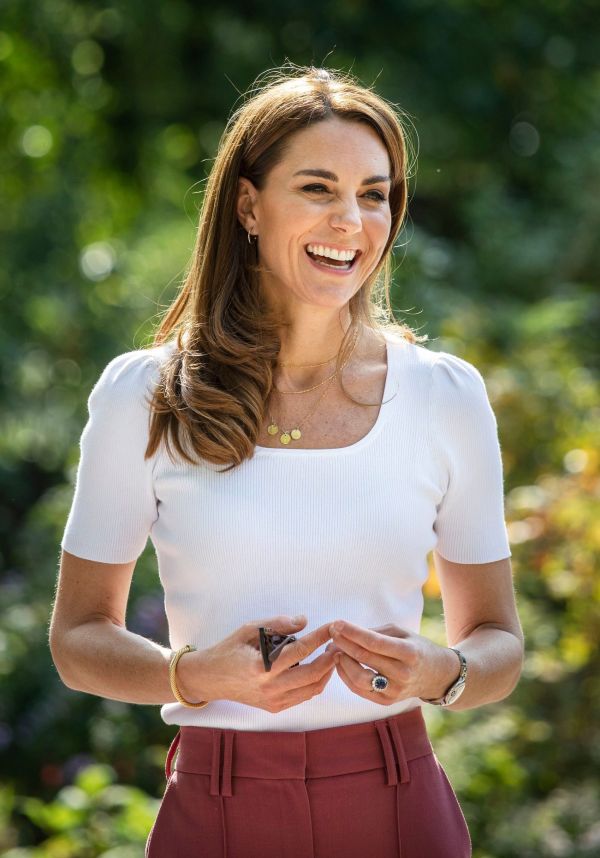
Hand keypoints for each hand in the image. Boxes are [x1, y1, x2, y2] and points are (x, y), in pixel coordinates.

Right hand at [177, 615, 335, 712]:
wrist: (210, 679)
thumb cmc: (228, 650)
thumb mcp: (248, 630)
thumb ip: (276, 624)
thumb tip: (303, 621)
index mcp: (262, 667)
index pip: (300, 651)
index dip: (320, 637)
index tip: (333, 626)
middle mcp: (270, 687)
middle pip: (313, 674)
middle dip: (331, 658)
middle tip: (339, 642)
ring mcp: (273, 701)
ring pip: (312, 689)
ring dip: (327, 672)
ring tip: (332, 654)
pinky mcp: (274, 708)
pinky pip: (303, 696)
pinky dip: (315, 683)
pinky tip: (318, 668)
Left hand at [325, 621, 459, 705]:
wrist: (437, 676)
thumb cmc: (416, 648)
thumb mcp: (402, 633)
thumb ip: (376, 632)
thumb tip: (347, 633)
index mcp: (409, 653)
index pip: (374, 642)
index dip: (352, 632)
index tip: (336, 623)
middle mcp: (403, 674)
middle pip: (364, 658)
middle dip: (343, 643)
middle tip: (331, 633)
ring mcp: (395, 691)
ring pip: (359, 678)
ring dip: (341, 662)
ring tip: (333, 649)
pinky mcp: (387, 701)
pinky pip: (360, 690)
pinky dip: (346, 676)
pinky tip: (341, 663)